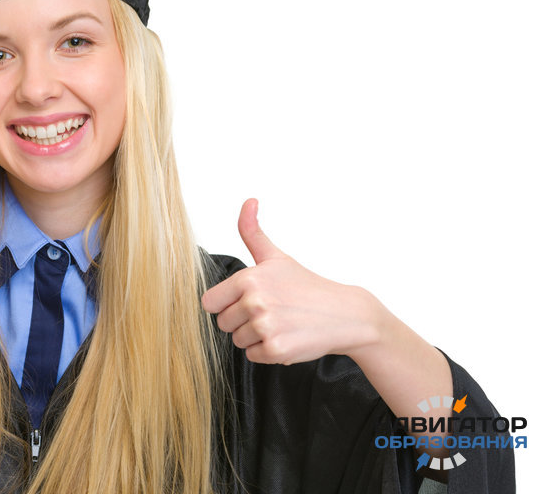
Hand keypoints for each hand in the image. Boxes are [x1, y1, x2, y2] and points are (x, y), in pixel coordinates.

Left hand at [201, 199, 385, 364]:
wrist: (345, 314)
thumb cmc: (306, 286)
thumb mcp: (276, 257)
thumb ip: (253, 232)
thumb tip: (248, 201)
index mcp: (248, 278)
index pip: (210, 303)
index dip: (227, 304)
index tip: (247, 301)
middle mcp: (255, 301)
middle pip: (223, 324)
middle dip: (242, 322)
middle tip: (272, 312)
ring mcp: (265, 326)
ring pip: (238, 341)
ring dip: (256, 337)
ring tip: (282, 324)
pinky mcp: (276, 349)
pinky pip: (253, 356)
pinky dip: (268, 352)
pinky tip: (288, 337)